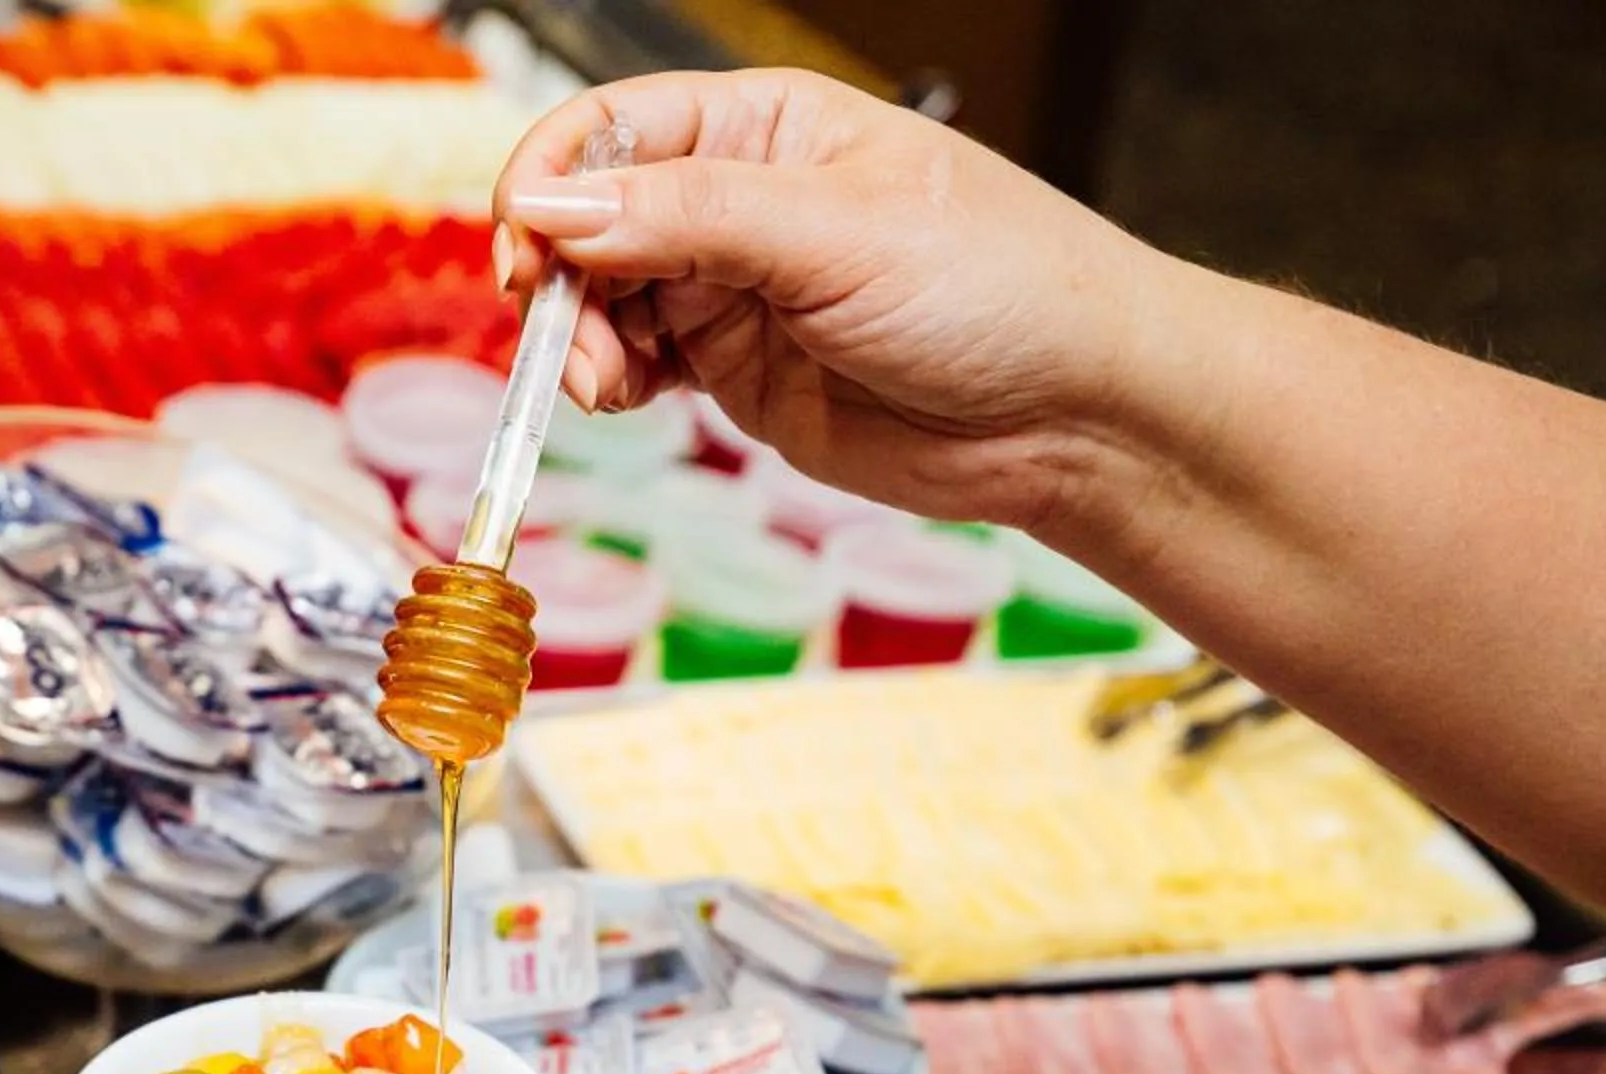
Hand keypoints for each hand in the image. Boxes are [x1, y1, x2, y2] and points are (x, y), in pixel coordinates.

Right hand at [492, 70, 1178, 529]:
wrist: (1077, 414)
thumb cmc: (1003, 288)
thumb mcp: (838, 233)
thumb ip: (690, 217)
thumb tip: (558, 206)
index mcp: (766, 127)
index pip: (613, 128)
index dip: (551, 180)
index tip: (528, 247)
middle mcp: (736, 200)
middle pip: (589, 219)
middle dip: (558, 276)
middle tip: (560, 337)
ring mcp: (733, 290)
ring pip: (602, 300)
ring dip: (578, 341)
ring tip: (604, 384)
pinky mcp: (736, 372)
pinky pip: (637, 366)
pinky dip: (610, 383)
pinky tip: (623, 397)